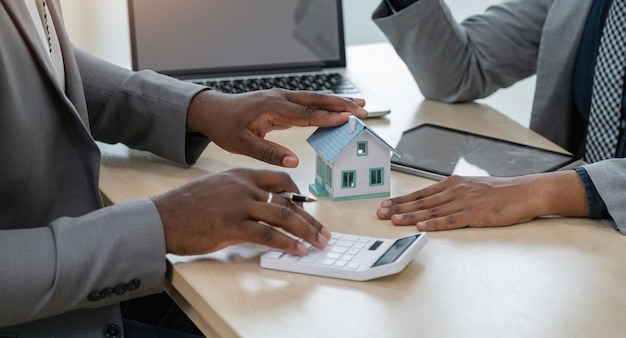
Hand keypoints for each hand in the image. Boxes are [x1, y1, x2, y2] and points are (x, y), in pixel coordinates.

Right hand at [152, 168, 329, 255]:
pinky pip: (266, 234)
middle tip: (323, 232)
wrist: (161, 217)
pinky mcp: (232, 225)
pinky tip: (296, 249)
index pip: (279, 180)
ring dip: (305, 231)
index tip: (307, 207)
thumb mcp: (217, 187)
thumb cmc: (186, 206)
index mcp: (241, 175)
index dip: (297, 194)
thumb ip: (240, 192)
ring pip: (282, 216)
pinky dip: (285, 243)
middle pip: (287, 200)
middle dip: (309, 218)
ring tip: (317, 243)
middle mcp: (244, 186)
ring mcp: (239, 205)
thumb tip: (261, 206)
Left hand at [186, 89, 367, 167]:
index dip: (327, 117)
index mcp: (271, 107)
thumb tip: (293, 162)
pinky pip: (308, 103)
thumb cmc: (225, 127)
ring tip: (360, 105)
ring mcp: (282, 98)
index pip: (305, 113)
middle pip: (316, 100)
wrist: (213, 111)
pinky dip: (325, 105)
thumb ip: (268, 152)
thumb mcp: (242, 144)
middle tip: (363, 109)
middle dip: (341, 104)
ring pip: (314, 99)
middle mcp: (279, 98)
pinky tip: (337, 109)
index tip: (347, 119)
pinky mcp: (282, 103)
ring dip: (337, 101)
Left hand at [377, 171, 588, 230]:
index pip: (421, 193)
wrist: (524, 192)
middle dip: (399, 207)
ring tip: (394, 221)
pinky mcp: (475, 215)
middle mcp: (455, 191)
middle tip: (381, 213)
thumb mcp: (471, 187)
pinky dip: (434, 224)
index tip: (386, 204)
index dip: (402, 199)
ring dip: (411, 216)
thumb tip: (434, 201)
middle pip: (421, 201)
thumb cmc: (500, 192)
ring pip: (432, 210)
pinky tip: (422, 228)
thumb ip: (452, 193)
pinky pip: (450, 221)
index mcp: (453, 184)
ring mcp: (464, 202)